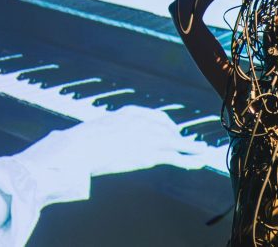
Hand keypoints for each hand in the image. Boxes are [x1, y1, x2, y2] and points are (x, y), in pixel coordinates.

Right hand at [16, 106, 209, 180]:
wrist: (76, 150)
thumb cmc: (76, 143)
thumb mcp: (91, 131)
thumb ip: (98, 132)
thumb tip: (81, 137)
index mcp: (127, 113)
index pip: (153, 116)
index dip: (165, 124)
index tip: (171, 129)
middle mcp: (141, 122)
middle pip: (167, 128)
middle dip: (178, 137)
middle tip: (186, 144)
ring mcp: (146, 137)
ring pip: (175, 142)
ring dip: (190, 148)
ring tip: (201, 152)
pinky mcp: (149, 155)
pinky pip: (175, 157)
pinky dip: (189, 160)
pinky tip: (198, 162)